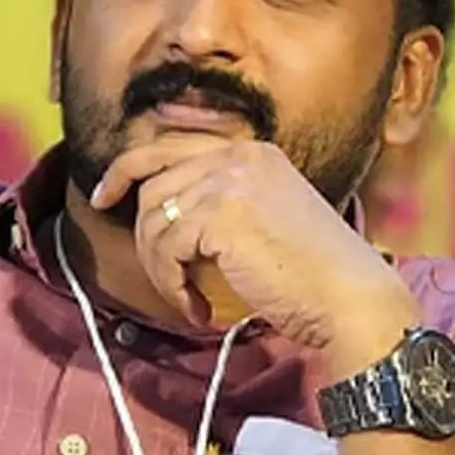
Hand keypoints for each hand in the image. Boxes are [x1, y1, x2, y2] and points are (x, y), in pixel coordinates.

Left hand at [90, 133, 418, 364]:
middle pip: (151, 179)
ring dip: (159, 268)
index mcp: (252, 151)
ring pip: (153, 218)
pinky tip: (196, 308)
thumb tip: (160, 211)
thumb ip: (220, 202)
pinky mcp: (220, 213)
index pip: (168, 146)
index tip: (104, 197)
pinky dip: (171, 285)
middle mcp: (239, 155)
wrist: (350, 299)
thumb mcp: (264, 219)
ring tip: (187, 298)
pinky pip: (165, 248)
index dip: (126, 169)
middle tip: (155, 272)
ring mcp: (229, 180)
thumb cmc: (312, 275)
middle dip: (142, 231)